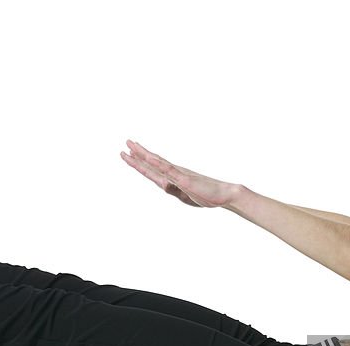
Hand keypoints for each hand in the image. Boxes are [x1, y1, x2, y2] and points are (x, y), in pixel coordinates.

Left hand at [120, 139, 242, 207]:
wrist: (223, 194)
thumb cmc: (206, 195)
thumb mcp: (184, 196)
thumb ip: (172, 190)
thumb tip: (161, 184)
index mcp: (173, 178)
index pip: (152, 170)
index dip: (139, 163)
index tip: (129, 154)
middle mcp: (174, 172)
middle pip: (151, 162)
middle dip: (137, 154)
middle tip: (126, 144)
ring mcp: (178, 174)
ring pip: (156, 162)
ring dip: (143, 154)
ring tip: (130, 145)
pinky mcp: (184, 178)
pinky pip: (168, 169)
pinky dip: (157, 163)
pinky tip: (148, 157)